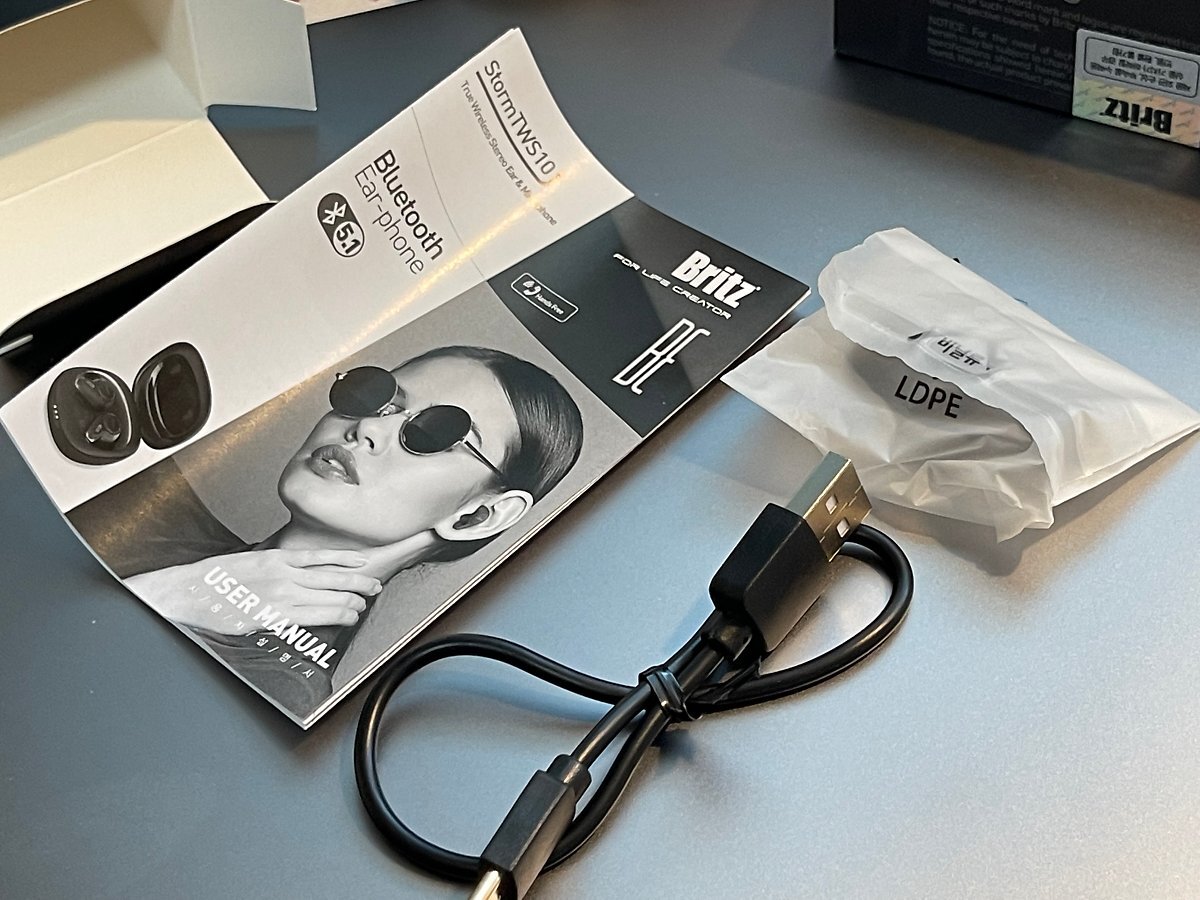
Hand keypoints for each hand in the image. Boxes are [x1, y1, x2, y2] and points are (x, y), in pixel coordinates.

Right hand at [126, 548, 382, 634]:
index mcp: (277, 557)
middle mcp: (284, 573)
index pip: (322, 557)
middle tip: (375, 586)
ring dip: (351, 601)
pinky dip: (335, 613)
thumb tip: (292, 571)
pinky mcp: (274, 614)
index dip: (347, 561)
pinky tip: (348, 614)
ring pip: (328, 595)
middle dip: (358, 582)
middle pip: (333, 575)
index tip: (363, 563)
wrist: (188, 591)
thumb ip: (273, 567)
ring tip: (363, 604)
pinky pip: (313, 613)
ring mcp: (280, 593)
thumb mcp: (248, 562)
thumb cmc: (214, 580)